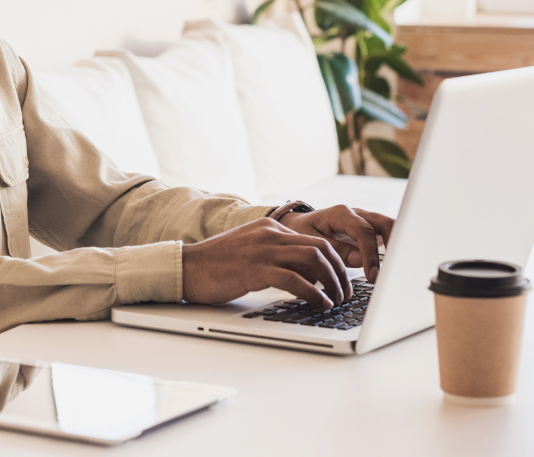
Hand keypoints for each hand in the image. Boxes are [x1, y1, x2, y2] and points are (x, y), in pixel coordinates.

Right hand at [181, 217, 351, 308]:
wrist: (187, 267)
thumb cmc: (216, 265)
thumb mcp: (250, 250)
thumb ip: (275, 255)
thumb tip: (305, 274)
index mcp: (269, 228)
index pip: (314, 240)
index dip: (333, 262)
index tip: (340, 281)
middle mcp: (269, 234)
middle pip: (320, 248)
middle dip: (339, 273)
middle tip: (346, 293)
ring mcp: (263, 250)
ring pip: (313, 261)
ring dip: (332, 284)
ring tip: (337, 301)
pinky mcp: (255, 269)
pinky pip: (295, 279)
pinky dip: (314, 293)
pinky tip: (320, 304)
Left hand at [279, 205, 393, 282]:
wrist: (299, 226)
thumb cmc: (303, 232)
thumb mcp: (311, 241)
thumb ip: (335, 250)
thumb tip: (361, 260)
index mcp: (341, 214)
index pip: (363, 231)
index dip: (370, 254)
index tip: (373, 276)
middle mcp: (357, 214)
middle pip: (385, 223)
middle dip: (395, 245)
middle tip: (393, 272)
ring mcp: (366, 221)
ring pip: (391, 229)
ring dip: (398, 248)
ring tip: (398, 271)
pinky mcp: (370, 231)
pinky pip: (388, 237)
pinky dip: (394, 250)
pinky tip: (395, 268)